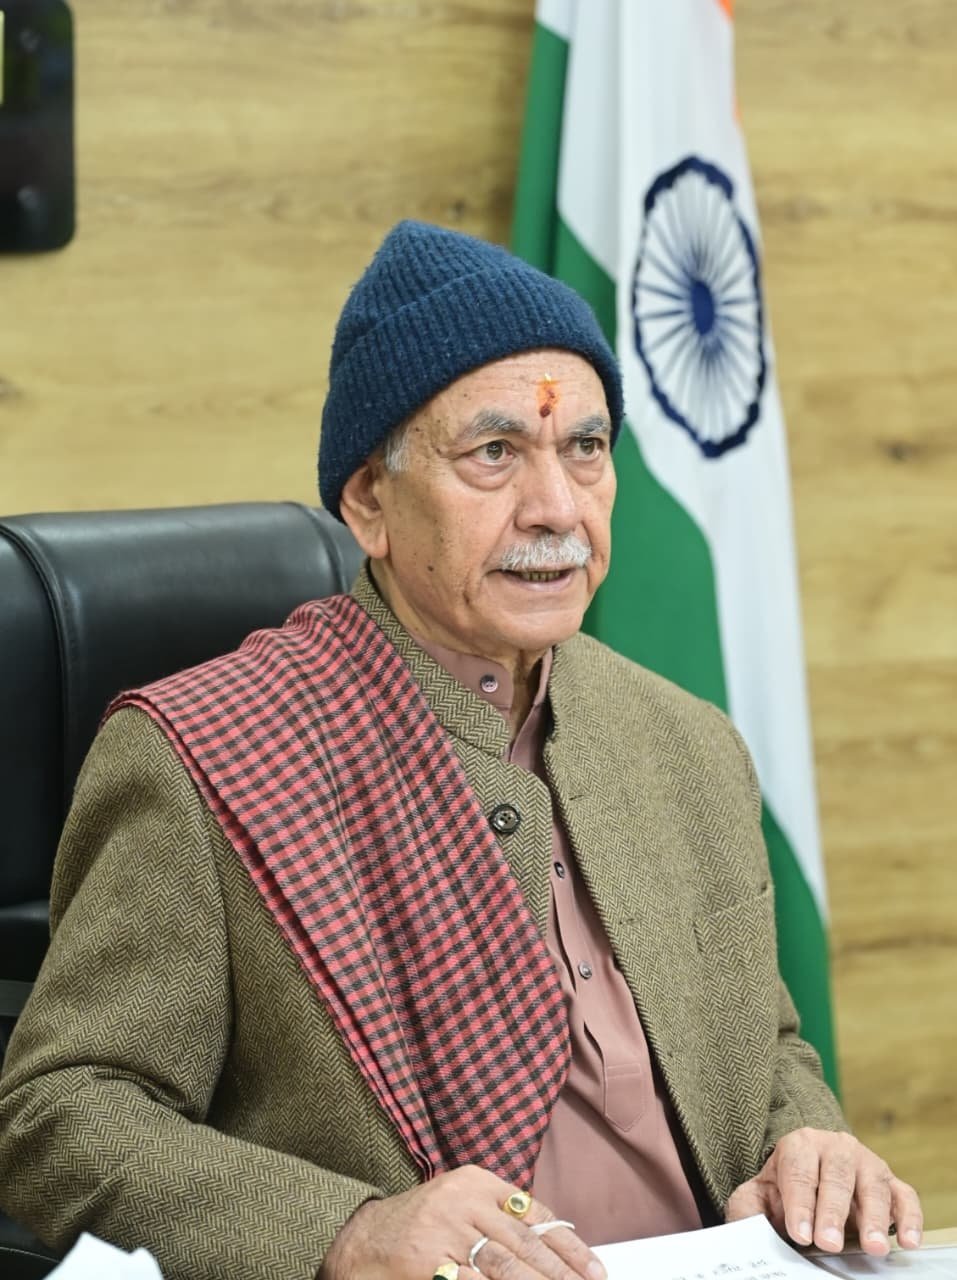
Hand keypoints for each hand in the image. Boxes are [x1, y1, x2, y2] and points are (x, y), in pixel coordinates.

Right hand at [320, 1164, 604, 1279]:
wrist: (360, 1237)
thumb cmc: (421, 1224)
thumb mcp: (462, 1204)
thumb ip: (503, 1215)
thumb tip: (559, 1241)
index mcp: (476, 1181)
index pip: (535, 1213)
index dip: (569, 1246)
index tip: (595, 1271)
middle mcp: (462, 1200)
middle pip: (525, 1243)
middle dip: (562, 1274)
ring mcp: (443, 1232)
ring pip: (504, 1266)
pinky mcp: (426, 1263)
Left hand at [726, 1127, 922, 1254]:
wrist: (811, 1174)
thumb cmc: (784, 1188)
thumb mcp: (758, 1194)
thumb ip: (747, 1209)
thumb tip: (744, 1230)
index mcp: (800, 1145)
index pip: (799, 1172)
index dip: (800, 1204)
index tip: (799, 1234)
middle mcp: (835, 1147)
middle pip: (836, 1176)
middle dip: (832, 1211)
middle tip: (828, 1242)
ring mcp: (867, 1163)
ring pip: (873, 1184)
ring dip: (875, 1217)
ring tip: (873, 1247)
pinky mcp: (891, 1182)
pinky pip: (905, 1196)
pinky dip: (910, 1217)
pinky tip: (908, 1240)